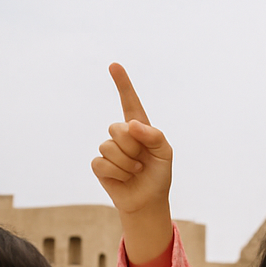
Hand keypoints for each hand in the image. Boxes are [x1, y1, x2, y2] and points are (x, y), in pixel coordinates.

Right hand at [90, 64, 173, 266]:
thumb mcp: (166, 153)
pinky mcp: (99, 165)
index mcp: (139, 127)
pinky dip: (118, 173)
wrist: (148, 201)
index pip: (129, 101)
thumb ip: (154, 135)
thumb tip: (131, 126)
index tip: (114, 65)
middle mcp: (121, 135)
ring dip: (127, 164)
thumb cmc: (158, 175)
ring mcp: (108, 149)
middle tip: (142, 161)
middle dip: (133, 147)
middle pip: (118, 128)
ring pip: (110, 147)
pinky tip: (124, 178)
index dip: (122, 83)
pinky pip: (102, 162)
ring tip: (135, 171)